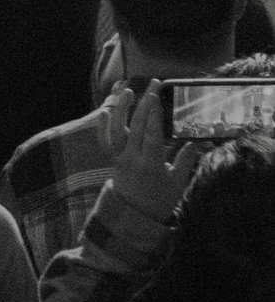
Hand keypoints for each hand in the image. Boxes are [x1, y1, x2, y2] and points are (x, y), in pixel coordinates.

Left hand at [112, 78, 200, 223]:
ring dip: (122, 108)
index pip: (152, 135)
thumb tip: (198, 140)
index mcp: (151, 165)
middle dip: (145, 103)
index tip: (157, 96)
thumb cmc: (160, 199)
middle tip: (154, 84)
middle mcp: (133, 158)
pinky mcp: (112, 159)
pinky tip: (105, 109)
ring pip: (117, 129)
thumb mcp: (178, 182)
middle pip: (137, 126)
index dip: (154, 115)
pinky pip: (104, 140)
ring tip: (129, 91)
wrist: (135, 216)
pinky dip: (103, 125)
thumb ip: (186, 160)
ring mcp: (120, 158)